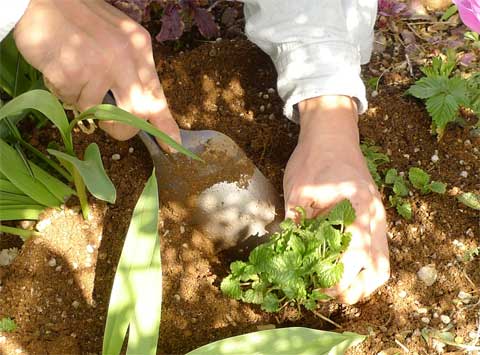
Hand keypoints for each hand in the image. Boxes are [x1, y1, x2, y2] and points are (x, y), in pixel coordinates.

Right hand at [14, 0, 179, 150]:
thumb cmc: (78, 23)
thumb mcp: (115, 42)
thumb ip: (128, 72)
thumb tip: (137, 112)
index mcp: (139, 48)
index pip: (157, 94)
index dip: (165, 124)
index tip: (173, 146)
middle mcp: (126, 56)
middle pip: (135, 114)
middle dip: (120, 127)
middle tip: (105, 119)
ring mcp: (101, 63)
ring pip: (99, 112)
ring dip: (82, 102)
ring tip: (73, 72)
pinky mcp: (75, 71)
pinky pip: (70, 101)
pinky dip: (62, 91)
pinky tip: (58, 66)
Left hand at [284, 96, 389, 303]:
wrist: (331, 135)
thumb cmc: (313, 159)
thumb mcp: (298, 192)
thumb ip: (295, 226)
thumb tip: (287, 259)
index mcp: (358, 209)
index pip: (354, 258)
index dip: (335, 279)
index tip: (314, 287)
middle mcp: (375, 219)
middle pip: (374, 271)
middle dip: (350, 290)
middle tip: (323, 293)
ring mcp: (378, 219)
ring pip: (381, 267)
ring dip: (360, 284)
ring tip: (335, 290)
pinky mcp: (374, 218)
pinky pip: (379, 254)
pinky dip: (364, 270)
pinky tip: (344, 273)